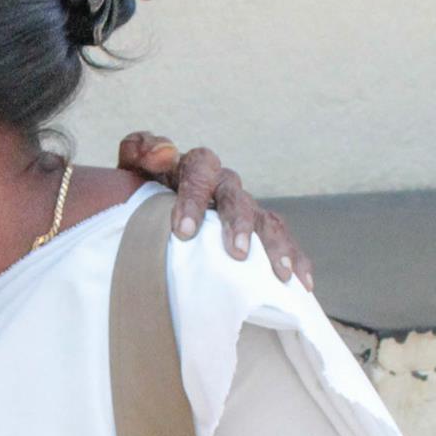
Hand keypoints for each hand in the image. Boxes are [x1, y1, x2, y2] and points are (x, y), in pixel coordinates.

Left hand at [117, 132, 313, 288]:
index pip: (199, 171)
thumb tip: (163, 151)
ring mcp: (244, 207)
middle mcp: (224, 184)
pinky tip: (302, 284)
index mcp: (195, 168)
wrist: (149, 206)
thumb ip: (140, 152)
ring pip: (266, 220)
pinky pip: (281, 241)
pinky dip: (296, 259)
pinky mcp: (257, 230)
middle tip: (237, 253)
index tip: (183, 232)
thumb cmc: (141, 191)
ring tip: (280, 274)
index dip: (194, 198)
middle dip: (238, 225)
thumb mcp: (132, 169)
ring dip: (275, 246)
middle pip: (237, 197)